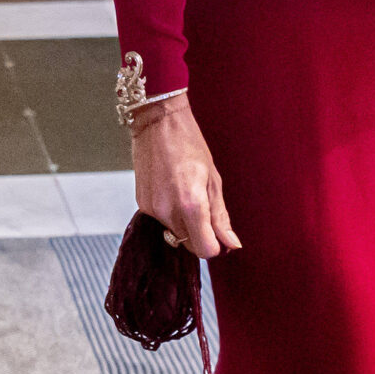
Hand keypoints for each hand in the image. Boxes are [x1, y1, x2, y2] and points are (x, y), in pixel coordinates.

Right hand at [131, 93, 240, 257]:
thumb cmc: (189, 145)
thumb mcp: (213, 180)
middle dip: (200, 233)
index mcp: (190, 205)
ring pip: (175, 234)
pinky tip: (173, 189)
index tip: (219, 231)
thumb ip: (220, 216)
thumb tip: (232, 244)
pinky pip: (162, 221)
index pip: (206, 250)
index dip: (216, 244)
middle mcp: (167, 212)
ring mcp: (152, 210)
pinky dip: (171, 213)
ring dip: (185, 223)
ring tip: (187, 192)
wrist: (158, 124)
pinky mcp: (142, 205)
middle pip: (190, 244)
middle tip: (204, 205)